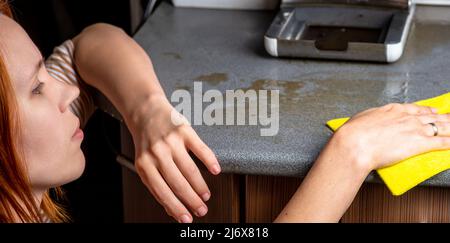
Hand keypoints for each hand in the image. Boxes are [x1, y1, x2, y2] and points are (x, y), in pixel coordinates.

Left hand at [127, 94, 220, 222]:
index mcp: (145, 165)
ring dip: (200, 186)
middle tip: (201, 209)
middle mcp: (157, 154)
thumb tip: (171, 207)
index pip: (162, 192)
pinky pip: (200, 149)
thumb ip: (156, 183)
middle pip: (178, 183)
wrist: (146, 112)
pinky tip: (215, 170)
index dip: (176, 208)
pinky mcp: (184, 131)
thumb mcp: (144, 164)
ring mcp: (171, 142)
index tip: (186, 218)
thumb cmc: (147, 140)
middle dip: (192, 201)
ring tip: (206, 195)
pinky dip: (210, 161)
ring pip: (190, 170)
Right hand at [332, 103, 449, 170]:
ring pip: (441, 127)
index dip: (427, 111)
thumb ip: (373, 118)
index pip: (416, 109)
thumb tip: (372, 119)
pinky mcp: (420, 144)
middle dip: (445, 118)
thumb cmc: (353, 133)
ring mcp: (415, 130)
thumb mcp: (362, 118)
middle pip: (432, 117)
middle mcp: (408, 118)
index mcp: (393, 110)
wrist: (355, 144)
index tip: (432, 112)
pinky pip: (442, 142)